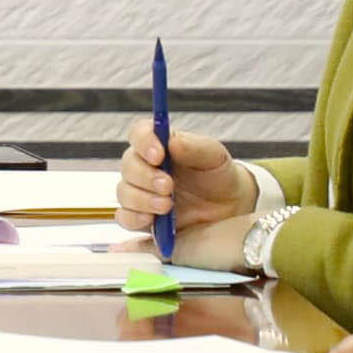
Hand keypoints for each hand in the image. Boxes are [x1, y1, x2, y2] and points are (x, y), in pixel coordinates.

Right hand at [116, 123, 256, 248]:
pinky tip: (151, 219)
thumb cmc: (218, 177)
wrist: (228, 210)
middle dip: (146, 176)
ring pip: (124, 191)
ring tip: (167, 206)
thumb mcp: (215, 158)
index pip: (139, 133)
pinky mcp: (140, 216)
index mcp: (159, 144)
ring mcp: (140, 191)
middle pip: (128, 165)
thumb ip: (196, 147)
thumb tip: (172, 141)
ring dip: (142, 199)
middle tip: (168, 186)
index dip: (143, 142)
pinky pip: (124, 217)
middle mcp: (145, 166)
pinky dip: (134, 218)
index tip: (158, 155)